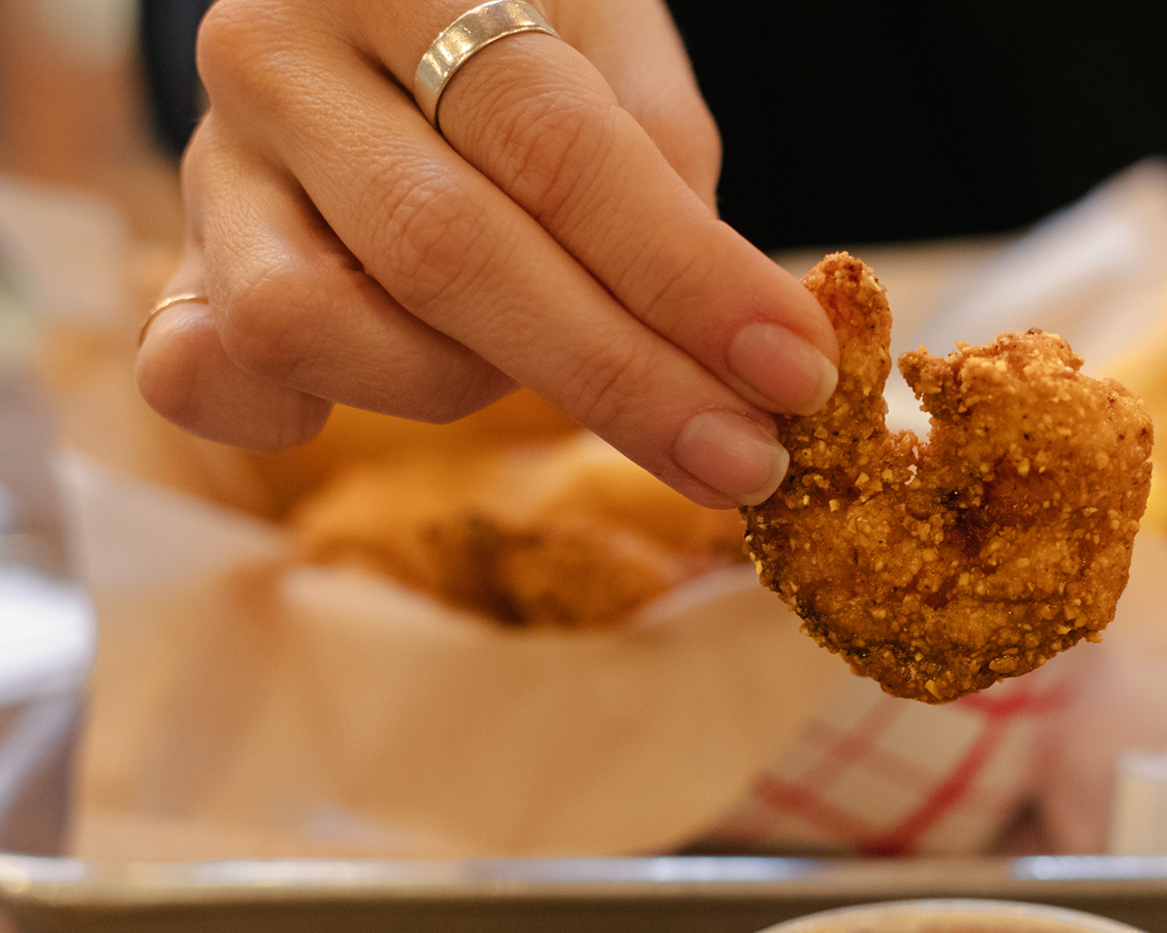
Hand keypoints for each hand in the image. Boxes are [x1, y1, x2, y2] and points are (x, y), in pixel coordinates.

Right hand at [136, 0, 835, 507]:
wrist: (380, 6)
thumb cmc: (528, 27)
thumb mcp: (620, 53)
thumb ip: (666, 183)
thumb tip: (748, 351)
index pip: (551, 144)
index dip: (682, 274)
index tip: (793, 371)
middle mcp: (278, 56)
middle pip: (445, 249)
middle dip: (618, 378)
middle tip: (745, 460)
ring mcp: (212, 164)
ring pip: (317, 324)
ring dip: (467, 385)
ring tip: (550, 357)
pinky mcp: (179, 264)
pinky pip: (204, 377)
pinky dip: (292, 417)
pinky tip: (383, 403)